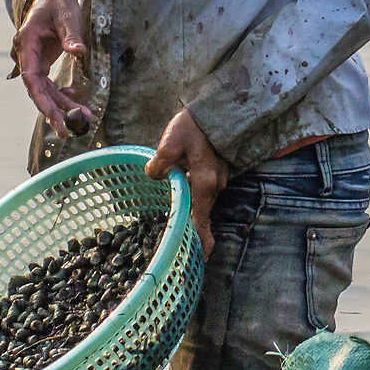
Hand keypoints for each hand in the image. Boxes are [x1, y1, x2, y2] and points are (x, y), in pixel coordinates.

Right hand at [14, 0, 90, 136]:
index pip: (30, 76)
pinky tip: (76, 104)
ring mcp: (33, 59)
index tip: (52, 115)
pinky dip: (62, 95)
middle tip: (67, 130)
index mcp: (26, 41)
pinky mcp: (42, 62)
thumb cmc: (58, 1)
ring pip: (44, 89)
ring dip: (61, 106)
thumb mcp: (67, 14)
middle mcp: (26, 53)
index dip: (40, 98)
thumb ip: (70, 34)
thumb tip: (78, 51)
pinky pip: (49, 84)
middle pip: (36, 88)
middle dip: (52, 110)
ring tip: (82, 119)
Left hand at [145, 107, 229, 253]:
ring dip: (191, 214)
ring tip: (175, 224)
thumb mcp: (170, 143)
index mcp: (203, 184)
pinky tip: (180, 197)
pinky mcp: (214, 172)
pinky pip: (203, 192)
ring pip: (201, 204)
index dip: (200, 242)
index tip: (198, 260)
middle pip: (202, 216)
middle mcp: (213, 186)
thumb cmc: (193, 126)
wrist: (216, 108)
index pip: (201, 221)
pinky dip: (193, 201)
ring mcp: (217, 179)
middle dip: (192, 232)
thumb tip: (152, 176)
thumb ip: (160, 163)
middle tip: (176, 244)